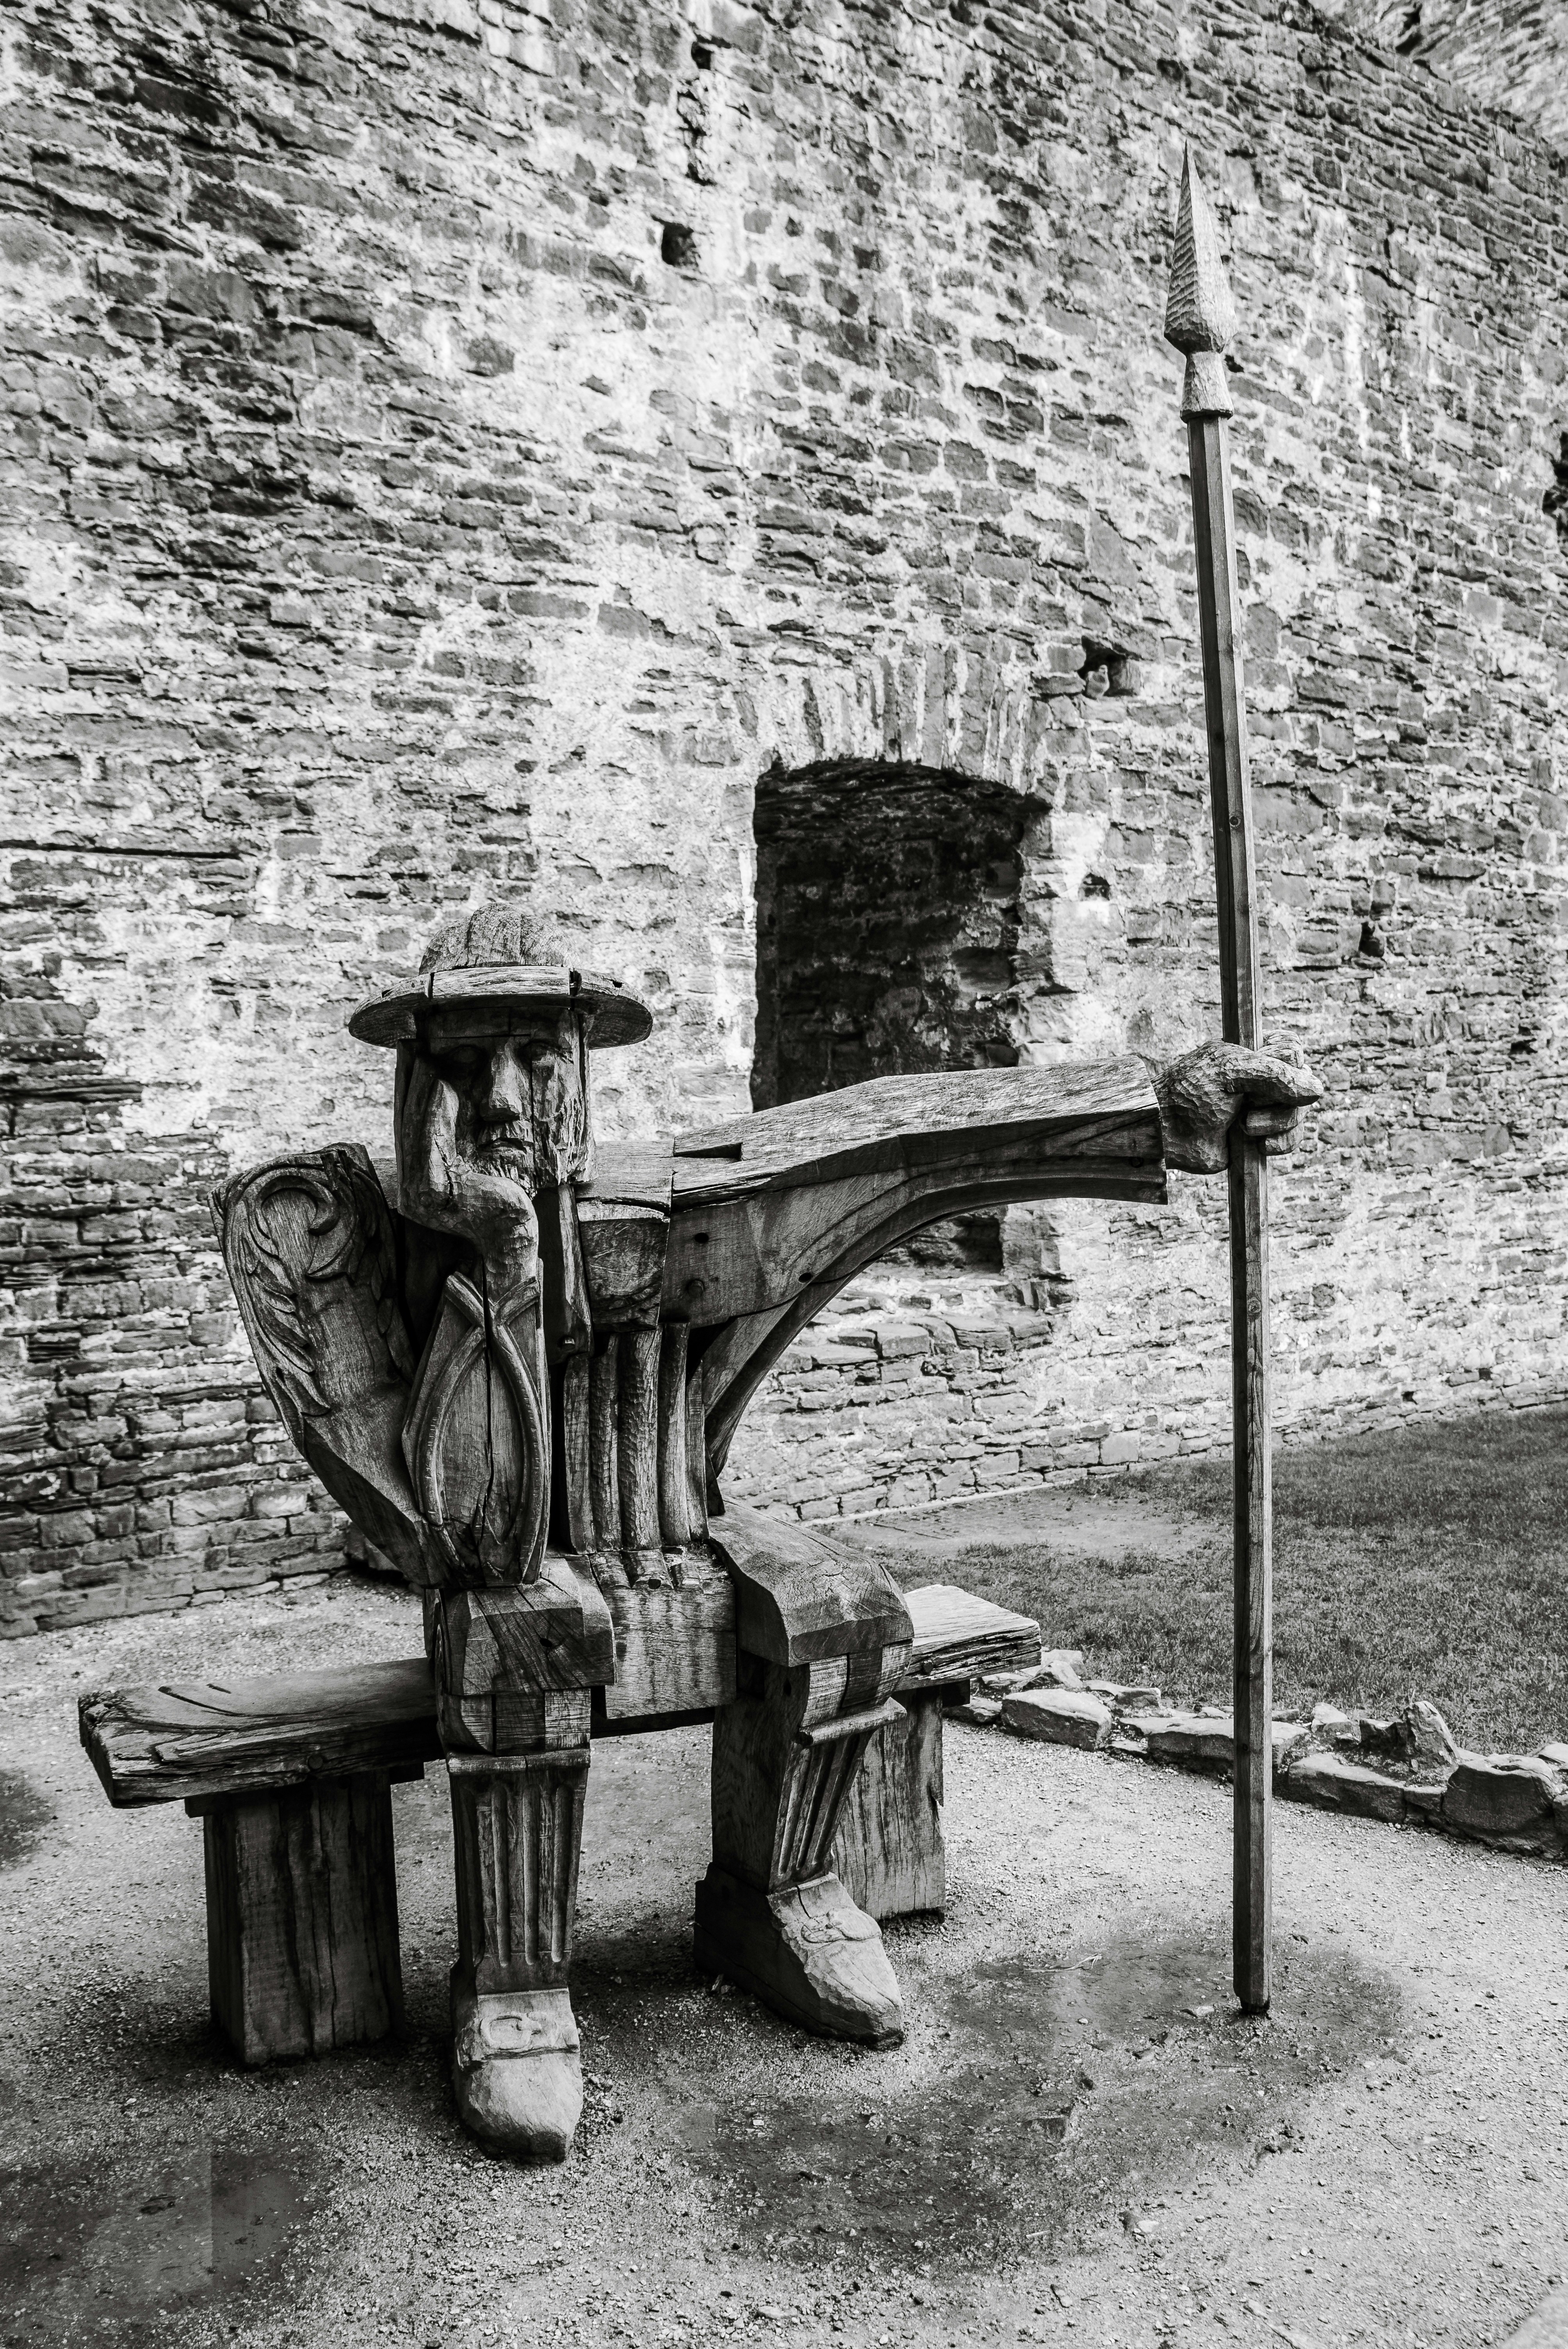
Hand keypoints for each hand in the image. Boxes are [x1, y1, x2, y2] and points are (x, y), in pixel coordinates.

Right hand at [396, 1049, 539, 1292]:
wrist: (516, 1233)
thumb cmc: (506, 1192)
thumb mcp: (479, 1152)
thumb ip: (461, 1130)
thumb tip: (452, 1086)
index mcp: (421, 1178)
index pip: (413, 1127)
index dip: (413, 1091)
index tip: (418, 1058)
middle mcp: (413, 1186)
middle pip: (408, 1124)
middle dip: (413, 1084)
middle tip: (418, 1050)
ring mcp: (420, 1190)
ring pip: (416, 1128)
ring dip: (421, 1090)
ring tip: (428, 1059)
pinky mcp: (435, 1190)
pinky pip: (430, 1141)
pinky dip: (434, 1110)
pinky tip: (439, 1084)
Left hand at [1152, 1042, 1321, 1174]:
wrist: (1166, 1132)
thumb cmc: (1191, 1093)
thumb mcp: (1232, 1071)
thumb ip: (1276, 1075)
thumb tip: (1317, 1090)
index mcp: (1253, 1055)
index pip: (1293, 1051)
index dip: (1285, 1065)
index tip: (1259, 1074)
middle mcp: (1262, 1081)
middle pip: (1302, 1085)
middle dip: (1278, 1098)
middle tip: (1244, 1102)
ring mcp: (1263, 1109)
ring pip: (1298, 1115)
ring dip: (1275, 1123)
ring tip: (1242, 1126)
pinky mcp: (1261, 1137)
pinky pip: (1292, 1139)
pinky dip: (1280, 1143)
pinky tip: (1259, 1146)